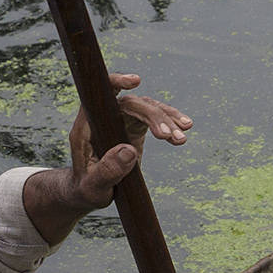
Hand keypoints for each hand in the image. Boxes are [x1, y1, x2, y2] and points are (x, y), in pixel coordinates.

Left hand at [24, 73, 193, 242]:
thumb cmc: (87, 189)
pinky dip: (170, 123)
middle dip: (153, 116)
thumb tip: (128, 150)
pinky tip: (185, 129)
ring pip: (147, 109)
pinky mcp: (134, 127)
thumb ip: (107, 171)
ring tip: (182, 138)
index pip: (99, 96)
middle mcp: (104, 118)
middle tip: (170, 136)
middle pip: (131, 104)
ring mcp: (121, 120)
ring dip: (167, 120)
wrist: (90, 191)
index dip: (116, 83)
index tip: (135, 82)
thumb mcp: (93, 186)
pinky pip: (154, 118)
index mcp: (87, 126)